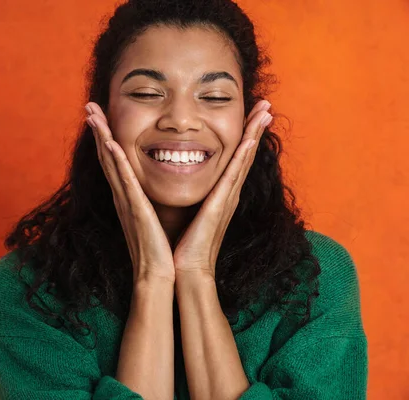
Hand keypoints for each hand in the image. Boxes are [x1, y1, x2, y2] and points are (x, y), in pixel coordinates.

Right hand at [85, 102, 175, 284]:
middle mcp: (123, 196)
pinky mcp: (135, 210)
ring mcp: (127, 202)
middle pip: (107, 156)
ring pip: (111, 163)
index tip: (101, 116)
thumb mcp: (154, 216)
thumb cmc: (161, 248)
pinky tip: (111, 144)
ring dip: (102, 137)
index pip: (115, 162)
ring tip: (92, 114)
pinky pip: (124, 182)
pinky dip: (116, 162)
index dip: (106, 138)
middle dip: (98, 130)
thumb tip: (160, 184)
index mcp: (129, 196)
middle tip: (89, 105)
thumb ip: (150, 199)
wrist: (160, 274)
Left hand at [172, 100, 272, 278]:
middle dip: (256, 127)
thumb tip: (178, 179)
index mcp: (220, 194)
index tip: (253, 114)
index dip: (246, 135)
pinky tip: (249, 139)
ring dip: (254, 133)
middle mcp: (228, 193)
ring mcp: (227, 199)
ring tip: (265, 110)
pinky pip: (232, 176)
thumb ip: (190, 195)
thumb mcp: (189, 211)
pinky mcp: (221, 206)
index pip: (235, 158)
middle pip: (245, 154)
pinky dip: (242, 156)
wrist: (185, 270)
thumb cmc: (184, 243)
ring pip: (244, 159)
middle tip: (267, 103)